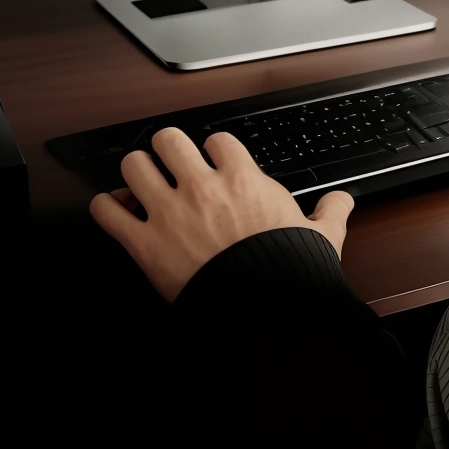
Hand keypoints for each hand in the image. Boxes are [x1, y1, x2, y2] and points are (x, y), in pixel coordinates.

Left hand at [89, 126, 353, 301]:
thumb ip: (330, 212)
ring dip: (135, 173)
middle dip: (167, 149)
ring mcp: (170, 212)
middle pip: (169, 139)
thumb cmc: (285, 272)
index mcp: (242, 178)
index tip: (213, 160)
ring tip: (139, 181)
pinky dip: (106, 209)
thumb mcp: (320, 236)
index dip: (213, 149)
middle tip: (169, 163)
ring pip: (135, 166)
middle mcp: (202, 186)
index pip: (216, 139)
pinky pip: (109, 213)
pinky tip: (113, 210)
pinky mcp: (145, 244)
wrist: (259, 310)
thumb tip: (342, 201)